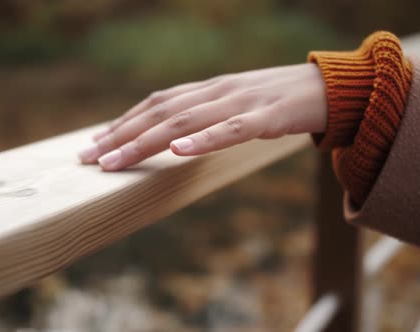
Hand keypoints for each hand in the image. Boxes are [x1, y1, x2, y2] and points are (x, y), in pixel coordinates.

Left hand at [79, 63, 326, 170]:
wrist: (330, 88)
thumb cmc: (280, 101)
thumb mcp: (237, 107)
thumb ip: (208, 117)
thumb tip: (176, 140)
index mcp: (209, 90)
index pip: (157, 103)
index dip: (123, 122)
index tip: (95, 142)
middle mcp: (217, 91)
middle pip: (160, 112)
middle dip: (121, 136)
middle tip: (89, 158)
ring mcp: (241, 102)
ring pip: (186, 121)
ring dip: (146, 141)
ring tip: (116, 161)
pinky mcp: (268, 116)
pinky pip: (231, 128)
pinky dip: (203, 140)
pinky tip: (178, 151)